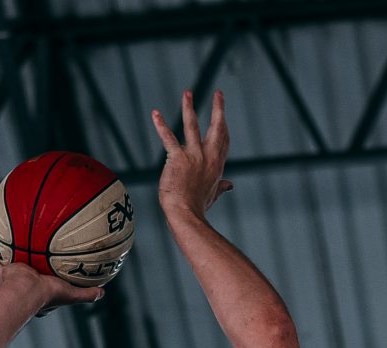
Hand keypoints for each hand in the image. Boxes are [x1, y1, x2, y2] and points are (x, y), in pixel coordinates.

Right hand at [0, 250, 103, 315]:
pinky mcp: (5, 272)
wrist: (25, 291)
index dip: (51, 284)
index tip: (53, 279)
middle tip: (34, 262)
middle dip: (32, 271)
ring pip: (13, 268)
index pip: (48, 290)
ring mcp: (15, 280)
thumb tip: (103, 292)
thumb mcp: (72, 294)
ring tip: (14, 249)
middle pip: (30, 276)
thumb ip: (87, 294)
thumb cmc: (48, 295)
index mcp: (42, 295)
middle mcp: (27, 287)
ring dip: (13, 260)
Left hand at [151, 89, 232, 219]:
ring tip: (187, 93)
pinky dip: (161, 125)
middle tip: (218, 93)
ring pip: (192, 126)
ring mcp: (193, 156)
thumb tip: (230, 185)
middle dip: (218, 109)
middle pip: (217, 128)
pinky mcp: (177, 158)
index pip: (223, 140)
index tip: (223, 115)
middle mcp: (207, 157)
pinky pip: (168, 138)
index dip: (223, 126)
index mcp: (217, 165)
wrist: (186, 214)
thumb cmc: (197, 207)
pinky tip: (156, 114)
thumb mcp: (213, 195)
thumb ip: (221, 187)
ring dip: (189, 108)